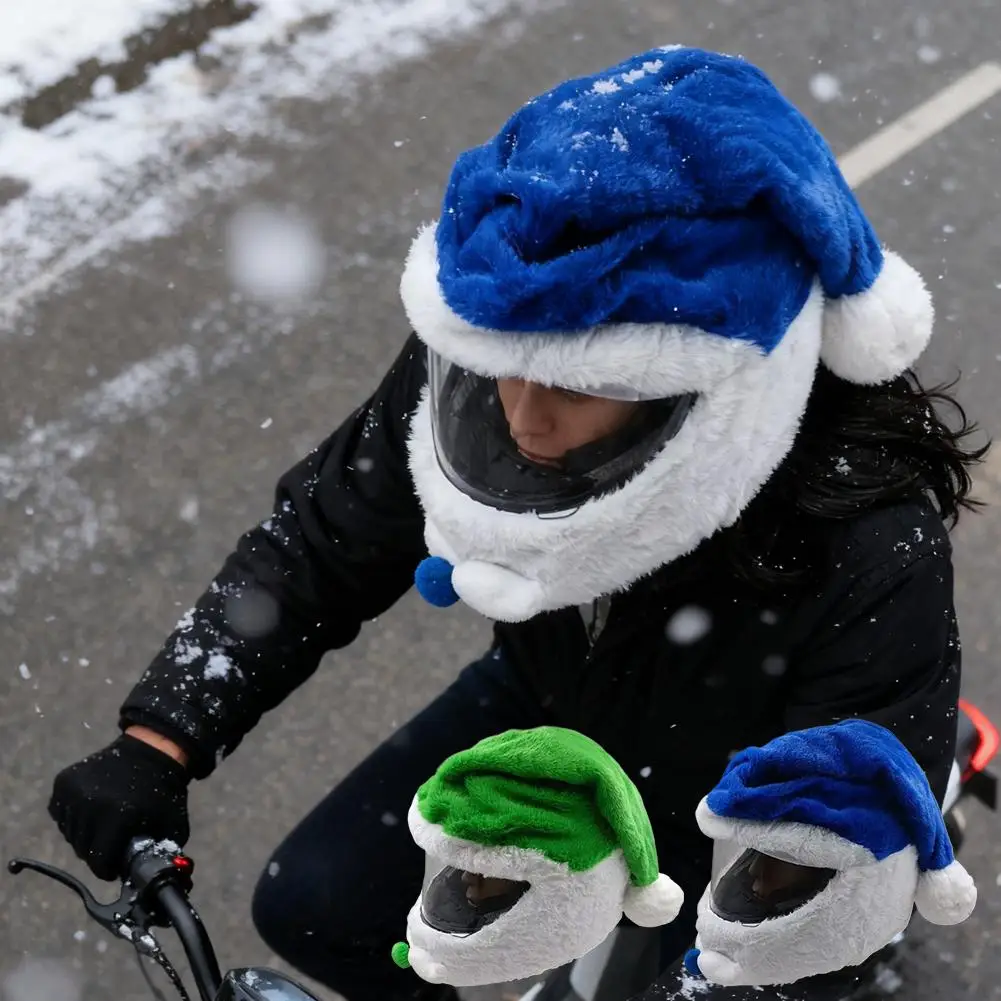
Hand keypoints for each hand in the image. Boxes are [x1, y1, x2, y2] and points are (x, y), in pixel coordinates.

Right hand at [49, 733, 190, 880]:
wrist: (152, 750)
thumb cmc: (163, 791)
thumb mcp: (171, 825)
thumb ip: (164, 854)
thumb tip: (161, 882)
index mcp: (118, 817)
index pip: (99, 863)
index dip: (108, 869)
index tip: (114, 867)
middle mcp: (91, 805)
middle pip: (83, 850)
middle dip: (97, 852)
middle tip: (111, 843)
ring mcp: (74, 792)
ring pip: (70, 834)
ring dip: (85, 835)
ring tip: (103, 825)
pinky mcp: (64, 782)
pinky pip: (60, 814)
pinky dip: (73, 818)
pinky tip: (91, 811)